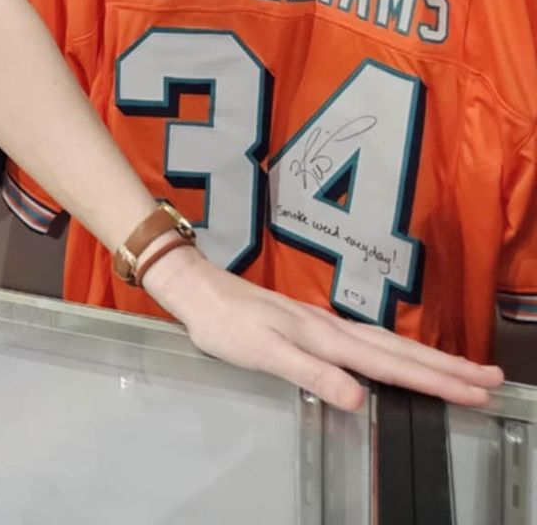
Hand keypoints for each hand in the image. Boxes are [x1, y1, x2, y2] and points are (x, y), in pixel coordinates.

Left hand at [143, 245, 503, 410]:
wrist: (195, 288)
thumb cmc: (225, 323)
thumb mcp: (265, 353)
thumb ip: (312, 374)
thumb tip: (360, 398)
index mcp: (326, 337)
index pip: (392, 364)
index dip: (435, 380)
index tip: (477, 391)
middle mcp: (331, 328)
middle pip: (400, 350)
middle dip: (447, 367)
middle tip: (492, 379)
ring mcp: (322, 324)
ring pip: (387, 343)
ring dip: (427, 358)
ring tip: (462, 370)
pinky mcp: (309, 324)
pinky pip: (368, 341)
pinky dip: (396, 351)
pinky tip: (398, 357)